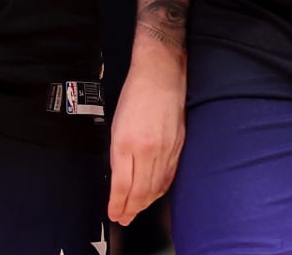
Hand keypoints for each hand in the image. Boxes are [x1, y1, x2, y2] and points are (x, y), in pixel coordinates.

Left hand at [107, 44, 185, 226]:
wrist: (160, 73)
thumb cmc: (136, 93)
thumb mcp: (117, 124)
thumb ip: (119, 154)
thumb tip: (119, 179)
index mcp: (127, 142)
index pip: (122, 185)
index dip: (117, 204)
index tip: (113, 213)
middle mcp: (148, 149)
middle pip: (140, 191)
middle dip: (130, 209)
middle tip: (123, 218)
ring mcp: (166, 149)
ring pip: (156, 187)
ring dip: (145, 203)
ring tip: (136, 211)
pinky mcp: (178, 146)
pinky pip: (169, 176)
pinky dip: (160, 190)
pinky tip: (154, 194)